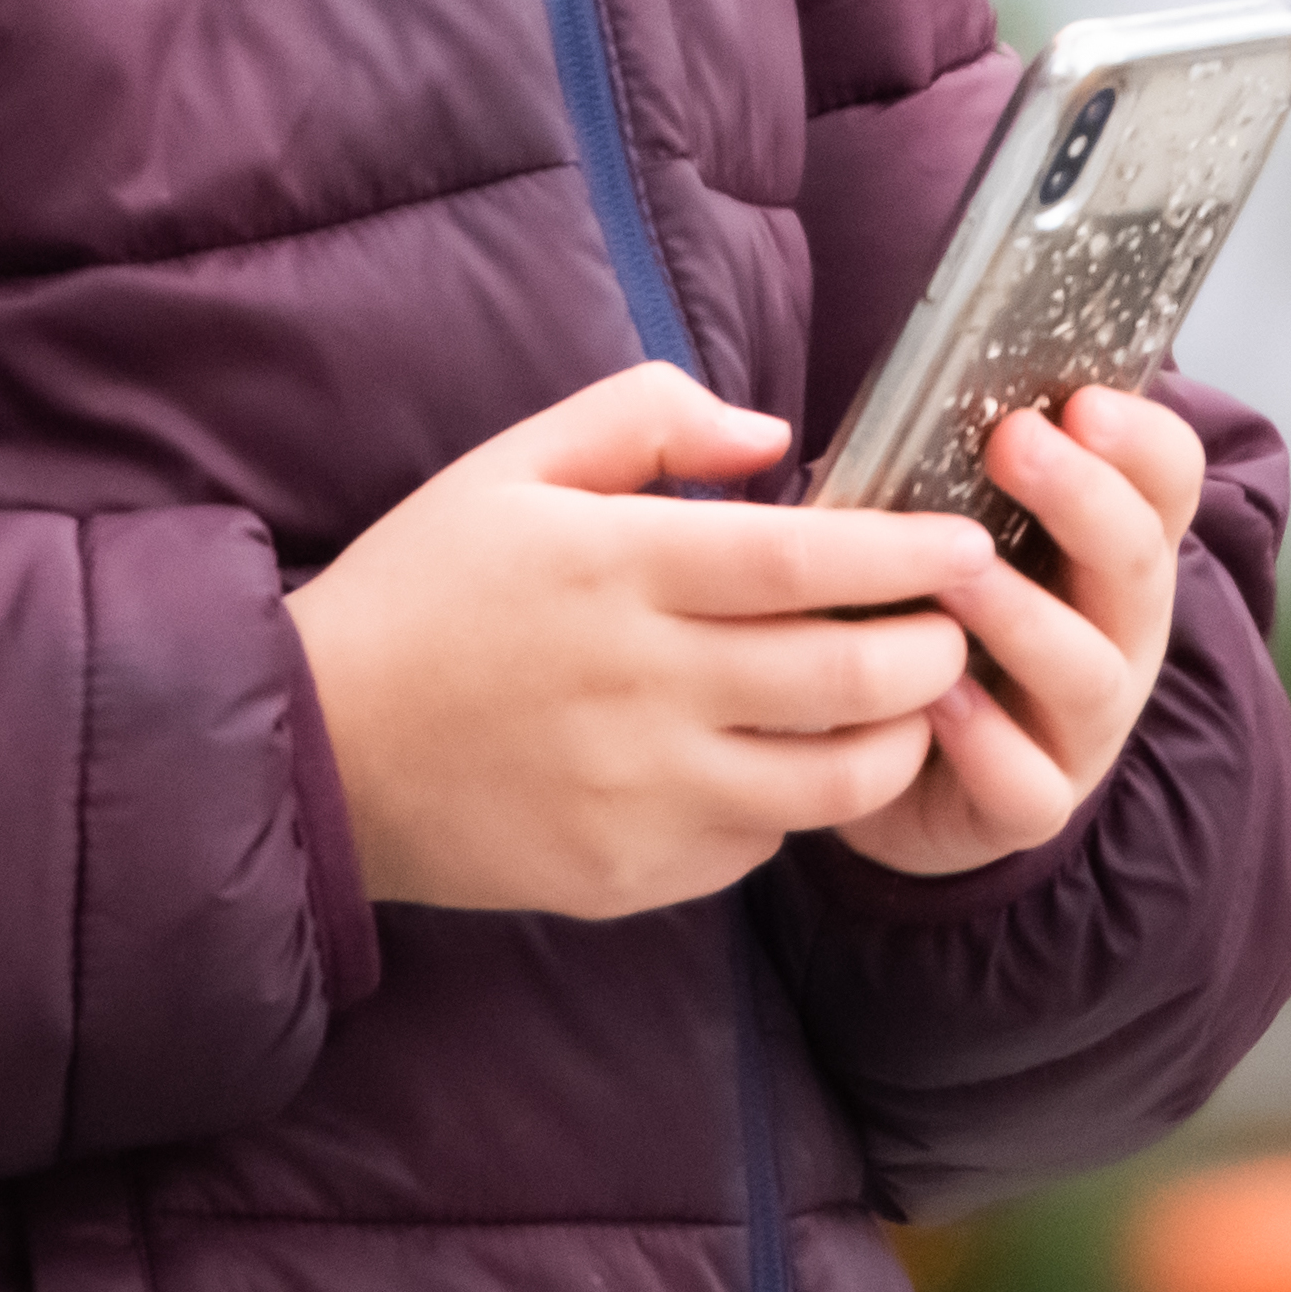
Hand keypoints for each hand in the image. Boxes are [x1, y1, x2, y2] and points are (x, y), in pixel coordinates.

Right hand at [285, 366, 997, 920]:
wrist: (322, 750)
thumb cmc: (423, 590)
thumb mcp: (511, 465)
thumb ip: (645, 417)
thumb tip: (773, 437)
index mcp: (616, 567)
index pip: (810, 559)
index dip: (910, 554)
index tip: (969, 542)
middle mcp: (640, 685)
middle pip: (849, 675)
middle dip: (934, 647)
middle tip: (954, 625)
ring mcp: (640, 793)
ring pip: (833, 780)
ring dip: (896, 737)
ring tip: (901, 701)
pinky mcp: (632, 875)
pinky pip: (761, 844)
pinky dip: (796, 801)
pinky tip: (783, 760)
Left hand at [818, 385, 1206, 883]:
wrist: (898, 771)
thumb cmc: (924, 619)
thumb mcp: (943, 531)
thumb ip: (941, 469)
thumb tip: (906, 390)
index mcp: (1107, 552)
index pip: (1168, 482)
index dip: (1140, 440)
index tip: (1082, 398)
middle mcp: (1119, 636)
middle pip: (1137, 563)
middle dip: (1084, 498)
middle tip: (1016, 440)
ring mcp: (1083, 727)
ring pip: (1088, 672)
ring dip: (1026, 616)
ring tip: (959, 575)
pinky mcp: (1030, 804)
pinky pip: (1028, 782)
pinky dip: (988, 742)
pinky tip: (939, 700)